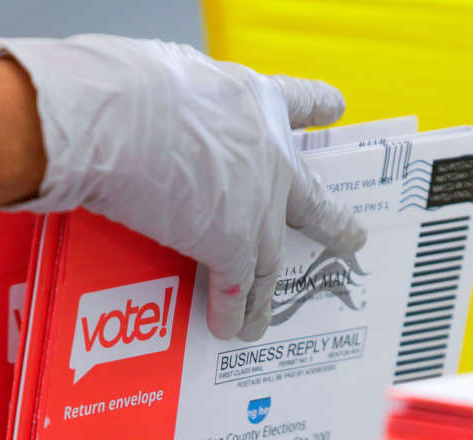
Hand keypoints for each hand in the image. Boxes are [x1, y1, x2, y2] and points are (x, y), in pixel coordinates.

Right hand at [0, 35, 365, 340]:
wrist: (120, 118)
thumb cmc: (129, 86)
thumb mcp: (168, 77)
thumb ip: (180, 103)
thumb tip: (153, 113)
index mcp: (252, 101)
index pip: (295, 100)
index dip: (315, 106)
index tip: (335, 108)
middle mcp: (268, 155)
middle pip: (310, 197)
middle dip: (330, 221)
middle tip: (351, 236)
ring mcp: (256, 206)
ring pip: (273, 258)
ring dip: (270, 292)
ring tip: (269, 315)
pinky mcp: (231, 244)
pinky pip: (237, 287)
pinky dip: (232, 311)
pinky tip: (230, 329)